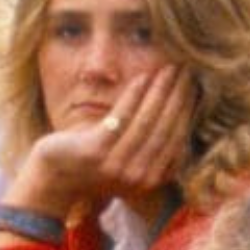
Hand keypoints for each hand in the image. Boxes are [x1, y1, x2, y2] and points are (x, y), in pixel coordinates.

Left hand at [17, 60, 194, 222]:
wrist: (55, 176)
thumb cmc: (95, 162)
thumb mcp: (130, 160)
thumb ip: (154, 147)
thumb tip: (182, 113)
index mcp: (151, 180)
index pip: (177, 139)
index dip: (188, 110)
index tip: (194, 86)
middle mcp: (137, 177)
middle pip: (166, 129)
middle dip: (179, 97)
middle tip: (187, 71)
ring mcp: (116, 165)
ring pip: (146, 121)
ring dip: (160, 91)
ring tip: (169, 69)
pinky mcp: (96, 151)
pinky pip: (121, 117)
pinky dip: (134, 96)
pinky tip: (142, 78)